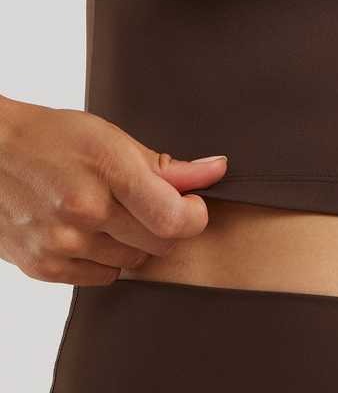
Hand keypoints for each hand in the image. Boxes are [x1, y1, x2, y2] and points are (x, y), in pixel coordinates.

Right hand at [0, 95, 227, 285]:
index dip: (194, 216)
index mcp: (108, 171)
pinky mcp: (43, 266)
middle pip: (158, 243)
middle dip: (165, 226)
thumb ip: (166, 165)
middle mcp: (85, 211)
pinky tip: (89, 230)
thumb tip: (216, 171)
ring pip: (132, 263)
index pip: (173, 218)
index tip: (192, 206)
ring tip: (110, 212)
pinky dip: (105, 259)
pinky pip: (100, 278)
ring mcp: (62, 243)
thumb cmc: (52, 138)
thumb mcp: (112, 139)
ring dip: (133, 242)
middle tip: (149, 204)